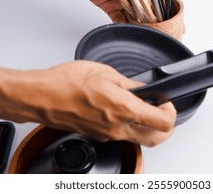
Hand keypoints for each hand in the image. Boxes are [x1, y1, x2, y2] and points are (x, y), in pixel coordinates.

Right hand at [24, 60, 175, 146]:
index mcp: (124, 109)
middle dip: (165, 127)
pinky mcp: (97, 136)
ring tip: (138, 107)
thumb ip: (130, 84)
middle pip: (156, 139)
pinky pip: (120, 135)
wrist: (42, 97)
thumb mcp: (106, 73)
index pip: (164, 123)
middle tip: (160, 110)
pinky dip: (126, 125)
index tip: (166, 102)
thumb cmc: (67, 84)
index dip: (171, 112)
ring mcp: (108, 135)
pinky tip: (117, 109)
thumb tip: (142, 89)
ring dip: (146, 126)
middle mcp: (118, 128)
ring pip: (139, 139)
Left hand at [73, 0, 147, 22]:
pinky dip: (121, 23)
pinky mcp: (110, 7)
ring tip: (135, 26)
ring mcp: (121, 0)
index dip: (153, 8)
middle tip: (145, 23)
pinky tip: (124, 25)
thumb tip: (150, 5)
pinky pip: (118, 18)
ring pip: (130, 16)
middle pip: (141, 10)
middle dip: (144, 18)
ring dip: (133, 22)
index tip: (155, 16)